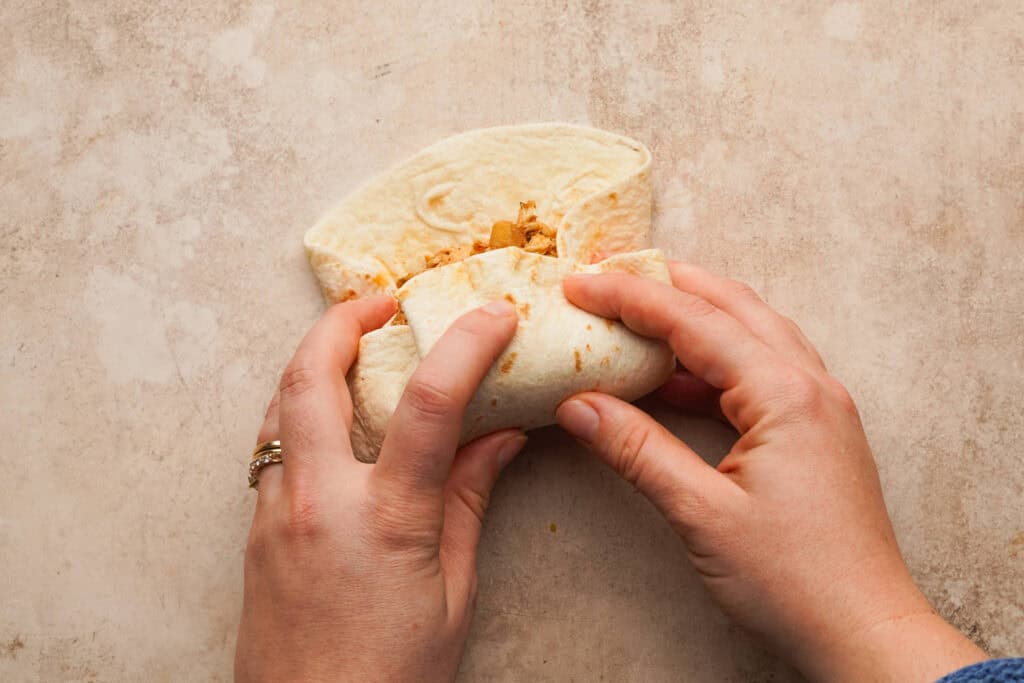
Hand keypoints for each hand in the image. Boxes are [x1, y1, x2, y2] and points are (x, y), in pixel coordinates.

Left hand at [236, 297, 524, 681]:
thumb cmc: (391, 676)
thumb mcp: (453, 593)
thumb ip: (469, 502)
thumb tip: (499, 439)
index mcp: (385, 518)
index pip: (428, 403)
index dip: (464, 345)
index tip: (492, 315)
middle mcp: (319, 500)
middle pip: (310, 374)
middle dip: (342, 320)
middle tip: (381, 302)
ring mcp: (276, 512)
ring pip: (277, 404)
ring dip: (312, 360)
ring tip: (352, 347)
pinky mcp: (255, 530)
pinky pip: (269, 445)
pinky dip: (297, 410)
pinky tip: (329, 419)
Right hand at [556, 263, 985, 682]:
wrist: (864, 632)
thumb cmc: (794, 581)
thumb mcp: (702, 513)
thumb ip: (638, 450)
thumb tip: (578, 405)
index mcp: (785, 395)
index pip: (694, 322)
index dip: (629, 298)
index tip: (580, 284)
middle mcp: (811, 385)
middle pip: (732, 306)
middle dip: (668, 284)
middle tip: (609, 276)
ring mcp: (820, 406)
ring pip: (751, 333)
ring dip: (695, 315)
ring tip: (638, 312)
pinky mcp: (816, 431)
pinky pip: (762, 371)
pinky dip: (714, 362)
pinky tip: (675, 382)